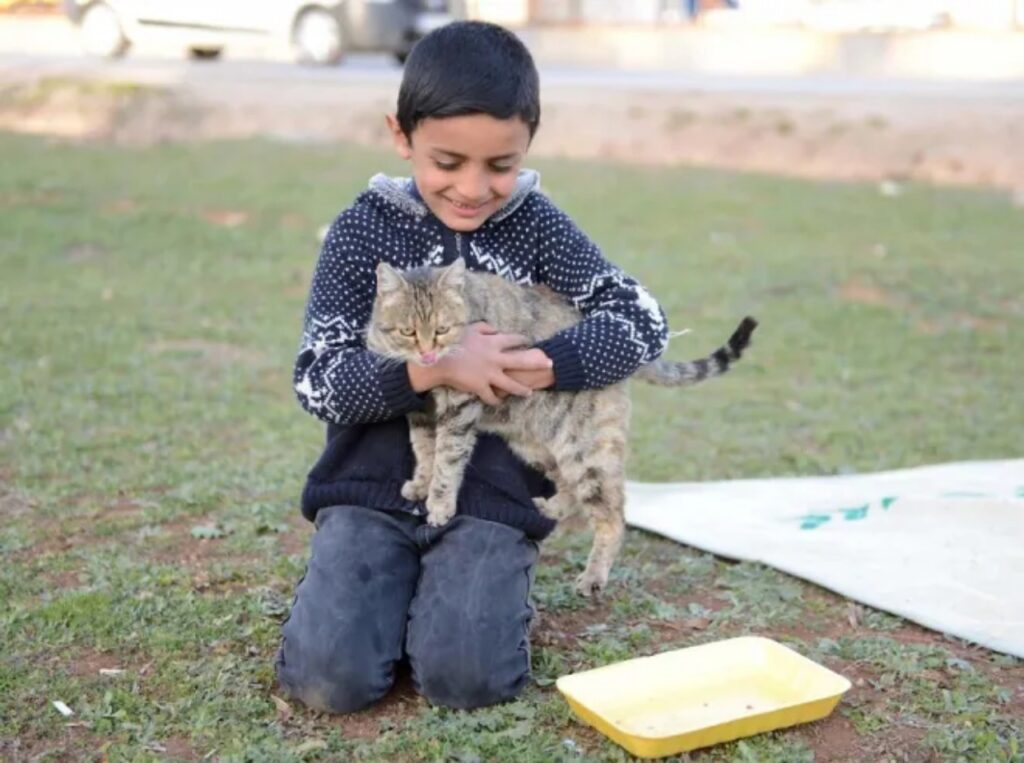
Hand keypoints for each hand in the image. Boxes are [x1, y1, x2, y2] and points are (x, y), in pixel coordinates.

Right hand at [410, 323, 552, 405]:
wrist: (438, 358)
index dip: (522, 340)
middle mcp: (495, 359)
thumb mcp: (470, 328)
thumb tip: (496, 329)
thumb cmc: (452, 340)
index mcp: (493, 342)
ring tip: (528, 393)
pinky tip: (500, 402)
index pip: (514, 340)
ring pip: (511, 385)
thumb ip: (486, 328)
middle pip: (521, 361)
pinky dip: (496, 400)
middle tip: (549, 364)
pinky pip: (492, 397)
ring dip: (521, 389)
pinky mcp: (480, 387)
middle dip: (537, 362)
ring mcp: (489, 375)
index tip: (529, 341)